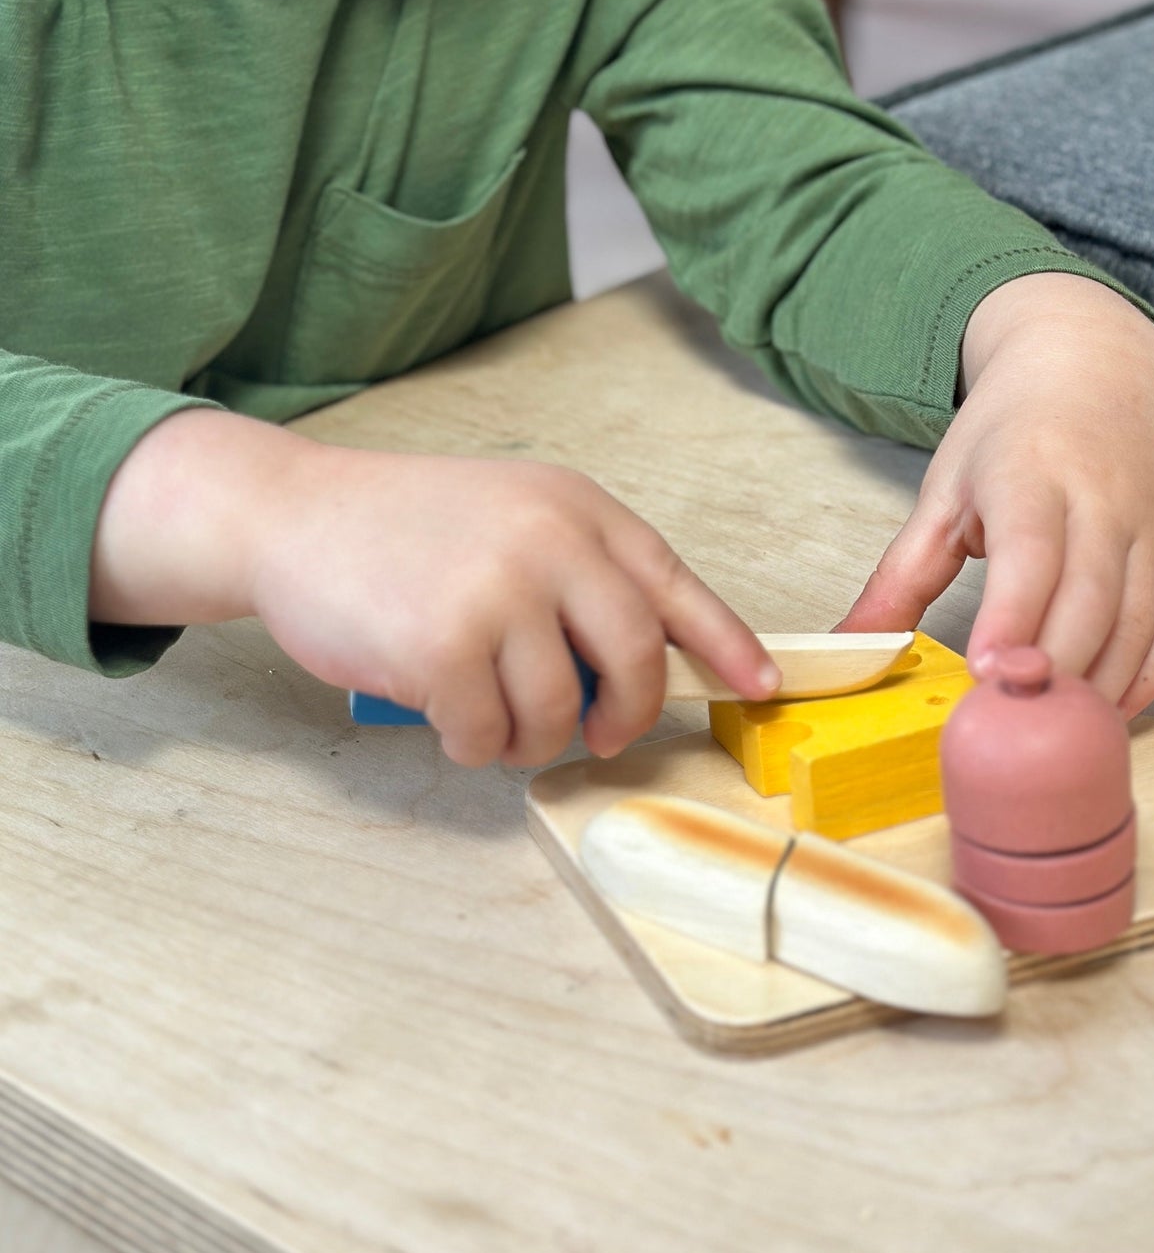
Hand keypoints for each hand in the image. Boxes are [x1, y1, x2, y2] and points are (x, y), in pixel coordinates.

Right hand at [249, 447, 780, 766]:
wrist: (293, 515)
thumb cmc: (403, 527)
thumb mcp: (511, 513)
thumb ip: (578, 572)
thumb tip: (643, 667)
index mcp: (575, 507)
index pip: (675, 584)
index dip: (728, 642)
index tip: (761, 685)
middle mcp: (549, 541)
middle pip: (634, 659)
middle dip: (625, 715)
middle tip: (600, 736)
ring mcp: (498, 593)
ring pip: (559, 712)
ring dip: (528, 737)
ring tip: (490, 717)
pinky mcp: (444, 648)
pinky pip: (488, 736)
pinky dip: (472, 745)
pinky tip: (446, 718)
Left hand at [835, 273, 1153, 715]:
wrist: (1094, 362)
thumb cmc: (1011, 432)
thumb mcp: (944, 491)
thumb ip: (900, 577)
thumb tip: (848, 648)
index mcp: (1033, 478)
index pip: (1030, 556)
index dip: (1012, 620)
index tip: (987, 674)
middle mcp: (1103, 501)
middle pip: (1088, 604)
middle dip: (1051, 673)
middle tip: (1009, 729)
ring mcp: (1150, 526)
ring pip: (1136, 625)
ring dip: (1096, 688)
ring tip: (1049, 734)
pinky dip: (1147, 678)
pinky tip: (1106, 711)